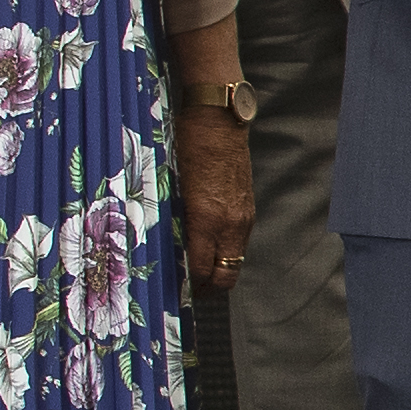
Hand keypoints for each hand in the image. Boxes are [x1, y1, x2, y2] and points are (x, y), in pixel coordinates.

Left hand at [177, 105, 254, 289]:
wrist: (219, 119)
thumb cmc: (187, 145)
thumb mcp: (169, 184)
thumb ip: (170, 220)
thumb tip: (162, 248)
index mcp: (207, 218)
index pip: (200, 270)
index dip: (187, 286)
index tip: (172, 290)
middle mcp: (230, 223)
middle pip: (226, 276)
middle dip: (207, 289)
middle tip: (186, 289)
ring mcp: (243, 217)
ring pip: (234, 261)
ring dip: (217, 271)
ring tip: (195, 270)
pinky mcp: (248, 208)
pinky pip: (238, 243)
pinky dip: (224, 252)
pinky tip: (207, 245)